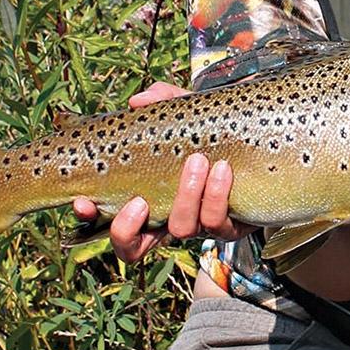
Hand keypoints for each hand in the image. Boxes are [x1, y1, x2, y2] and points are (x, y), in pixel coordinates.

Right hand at [72, 82, 253, 260]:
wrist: (267, 148)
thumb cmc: (217, 133)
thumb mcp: (190, 114)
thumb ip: (165, 102)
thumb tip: (138, 101)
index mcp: (149, 197)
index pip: (108, 219)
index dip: (90, 219)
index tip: (83, 202)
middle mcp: (168, 219)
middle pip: (132, 248)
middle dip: (129, 228)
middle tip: (140, 200)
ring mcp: (199, 226)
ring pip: (182, 230)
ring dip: (186, 197)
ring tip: (198, 162)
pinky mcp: (231, 227)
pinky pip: (219, 224)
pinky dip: (217, 195)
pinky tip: (223, 170)